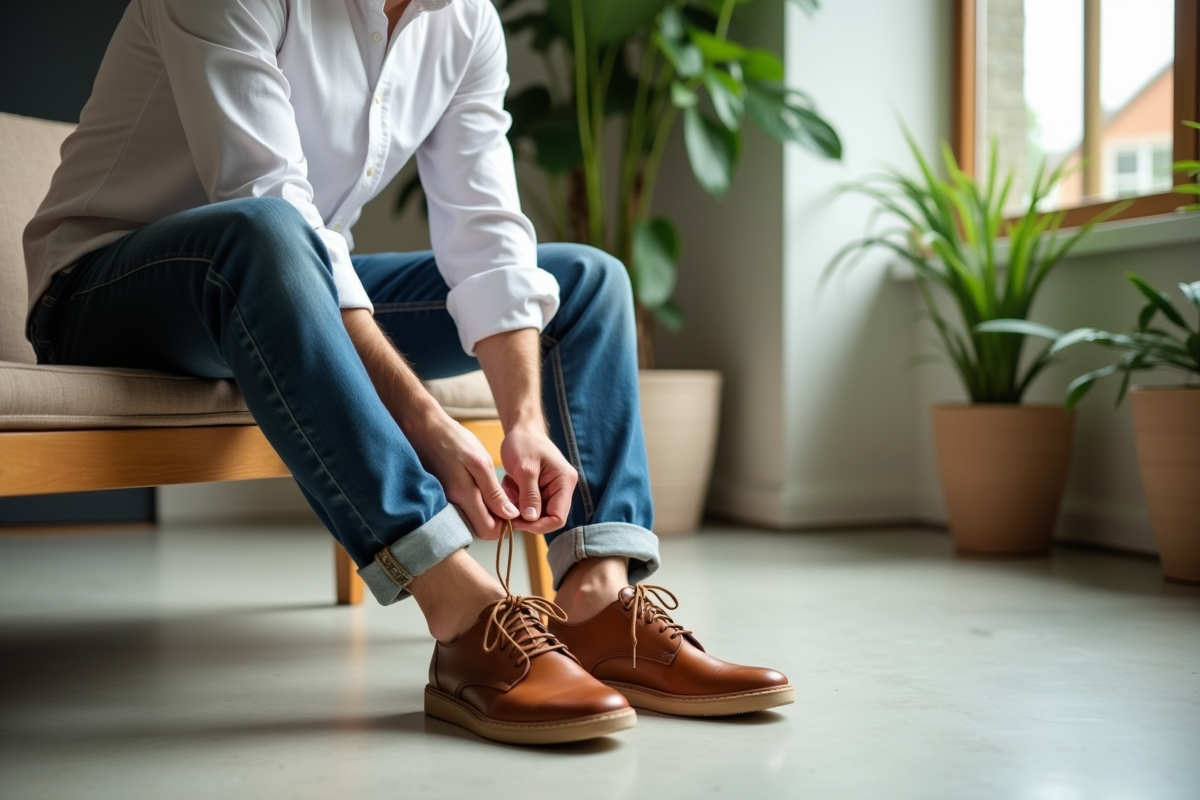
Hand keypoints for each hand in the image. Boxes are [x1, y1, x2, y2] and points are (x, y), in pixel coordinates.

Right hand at [407, 410, 518, 540]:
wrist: (425, 428)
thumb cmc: (455, 441)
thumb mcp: (481, 463)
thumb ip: (493, 492)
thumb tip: (510, 515)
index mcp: (464, 497)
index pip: (487, 531)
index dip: (503, 525)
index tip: (512, 510)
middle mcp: (453, 504)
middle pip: (478, 527)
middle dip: (495, 520)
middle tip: (505, 500)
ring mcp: (446, 500)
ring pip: (471, 518)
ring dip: (485, 511)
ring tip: (494, 492)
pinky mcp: (443, 494)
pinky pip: (462, 508)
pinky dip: (474, 503)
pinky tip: (479, 487)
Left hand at [499, 424, 576, 535]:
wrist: (521, 429)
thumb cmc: (524, 443)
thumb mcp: (525, 469)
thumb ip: (529, 495)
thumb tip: (532, 519)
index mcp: (564, 482)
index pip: (558, 517)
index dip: (537, 525)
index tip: (516, 521)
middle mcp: (562, 488)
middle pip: (547, 518)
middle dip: (525, 515)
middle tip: (507, 505)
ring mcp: (552, 489)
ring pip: (536, 513)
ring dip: (519, 507)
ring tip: (509, 489)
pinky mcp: (542, 489)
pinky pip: (530, 505)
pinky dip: (517, 501)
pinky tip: (510, 486)